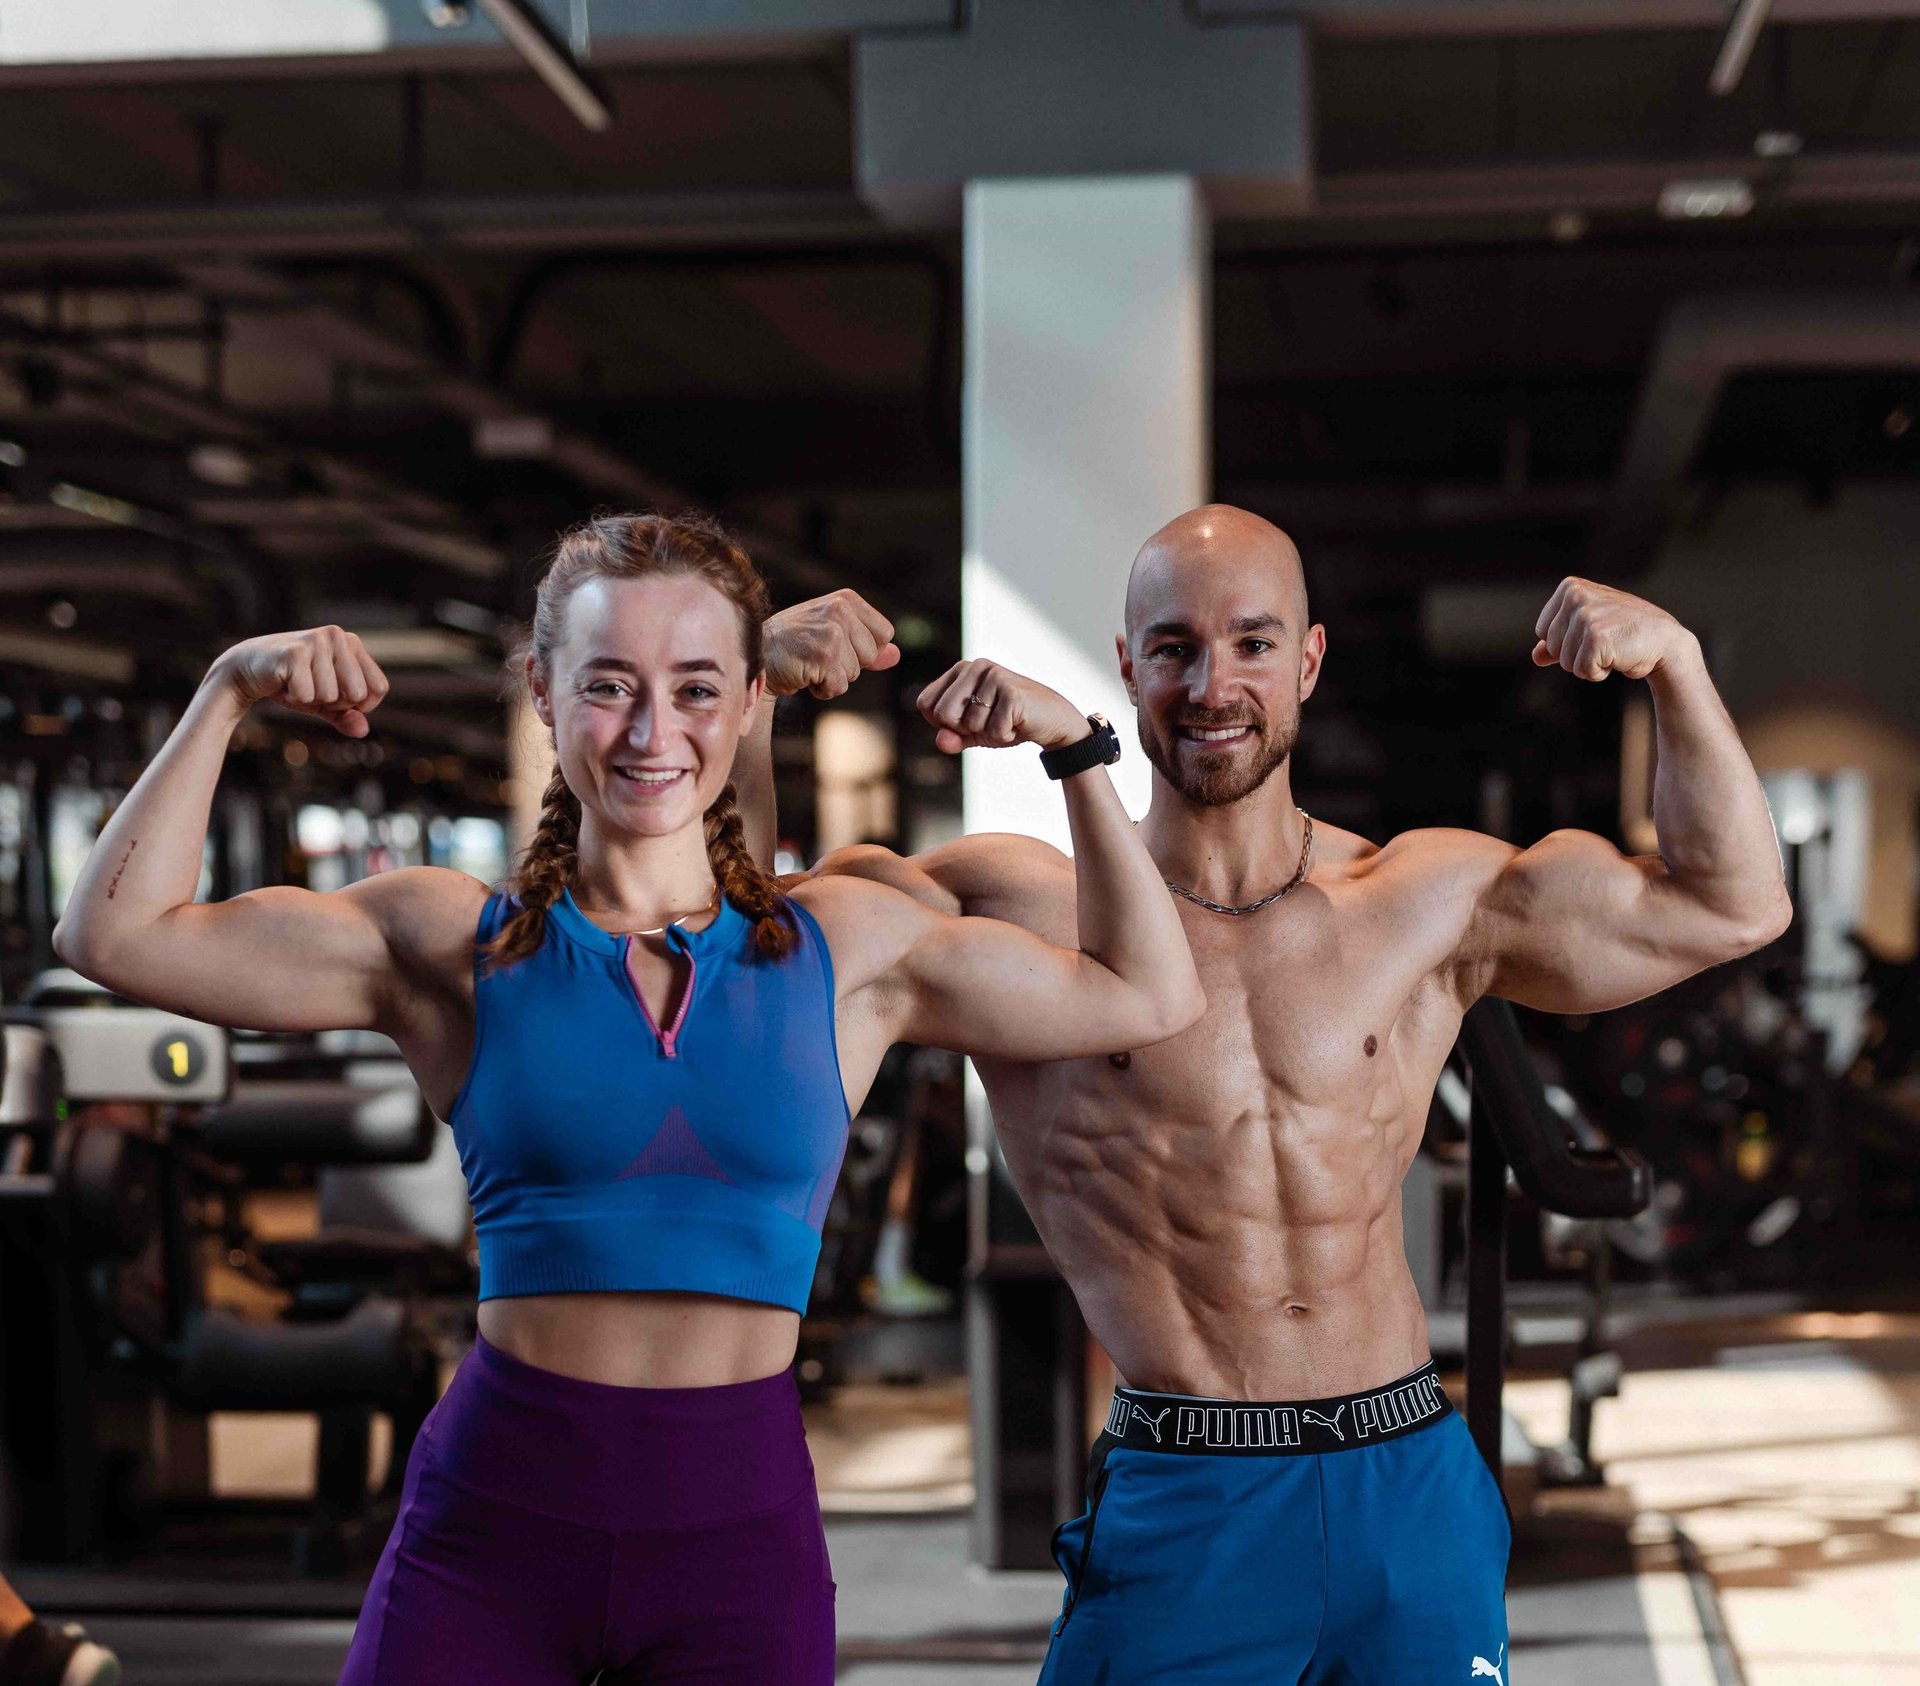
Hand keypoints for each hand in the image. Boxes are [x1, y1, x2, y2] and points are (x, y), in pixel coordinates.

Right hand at [211, 626, 389, 737]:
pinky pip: (307, 696)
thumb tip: (362, 730)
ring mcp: (316, 641)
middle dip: (334, 702)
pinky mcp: (294, 653)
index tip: (338, 699)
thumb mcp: (326, 703)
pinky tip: (283, 682)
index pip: (379, 687)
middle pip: (357, 694)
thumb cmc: (294, 683)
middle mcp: (338, 637)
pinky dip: (294, 698)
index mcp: (353, 644)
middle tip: (312, 688)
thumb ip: (347, 716)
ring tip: (296, 682)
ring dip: (310, 699)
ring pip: (330, 696)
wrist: (247, 668)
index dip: (361, 705)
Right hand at [762, 589, 899, 698]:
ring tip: (809, 662)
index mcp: (847, 599)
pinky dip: (822, 689)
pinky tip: (803, 674)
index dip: (864, 649)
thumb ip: (866, 643)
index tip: (836, 645)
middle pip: (871, 655)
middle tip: (818, 654)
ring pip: (854, 673)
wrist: (756, 654)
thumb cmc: (794, 643)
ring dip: (832, 677)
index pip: (884, 634)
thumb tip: (896, 655)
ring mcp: (832, 632)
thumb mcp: (832, 633)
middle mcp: (841, 610)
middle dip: (848, 664)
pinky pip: (838, 687)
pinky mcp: (823, 656)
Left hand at [918, 659, 1087, 753]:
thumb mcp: (974, 733)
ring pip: (969, 724)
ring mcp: (993, 676)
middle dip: (964, 730)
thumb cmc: (1009, 723)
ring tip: (1006, 721)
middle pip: (941, 714)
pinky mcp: (1011, 691)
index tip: (966, 722)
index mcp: (960, 671)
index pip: (925, 703)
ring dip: (988, 733)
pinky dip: (1005, 736)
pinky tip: (1018, 724)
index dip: (942, 724)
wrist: (1053, 721)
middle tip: (989, 722)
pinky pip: (993, 730)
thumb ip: (953, 737)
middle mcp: (974, 667)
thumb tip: (941, 741)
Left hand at [1532, 578, 1692, 681]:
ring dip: (1590, 664)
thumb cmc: (1625, 633)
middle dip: (1577, 654)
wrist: (1665, 641)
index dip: (1566, 642)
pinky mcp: (1597, 638)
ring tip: (1613, 648)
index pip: (1543, 631)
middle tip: (1606, 642)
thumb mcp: (1589, 629)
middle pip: (1552, 647)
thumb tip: (1536, 656)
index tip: (1594, 632)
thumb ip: (1559, 640)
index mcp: (1570, 587)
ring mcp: (1587, 616)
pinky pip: (1582, 671)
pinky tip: (1618, 657)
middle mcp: (1576, 596)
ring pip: (1566, 662)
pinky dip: (1599, 673)